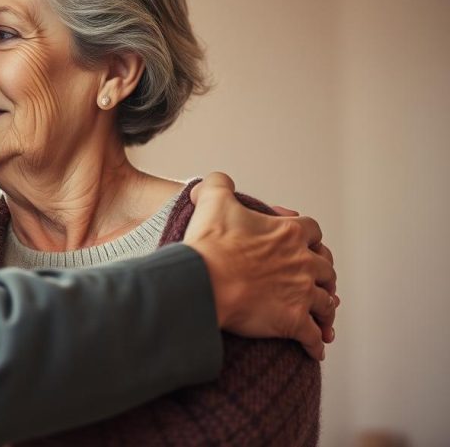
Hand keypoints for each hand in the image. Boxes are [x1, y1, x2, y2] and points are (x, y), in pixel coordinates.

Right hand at [184, 172, 337, 359]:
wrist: (204, 282)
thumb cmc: (209, 244)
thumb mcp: (213, 200)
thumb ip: (219, 184)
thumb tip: (219, 181)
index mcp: (289, 233)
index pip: (312, 231)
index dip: (309, 238)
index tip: (303, 244)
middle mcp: (302, 262)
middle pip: (326, 268)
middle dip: (323, 274)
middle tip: (318, 281)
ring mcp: (301, 293)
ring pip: (326, 302)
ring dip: (326, 308)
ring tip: (324, 316)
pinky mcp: (293, 321)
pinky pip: (313, 335)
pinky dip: (316, 343)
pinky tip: (316, 349)